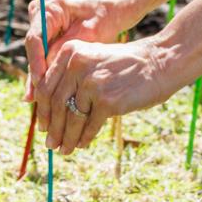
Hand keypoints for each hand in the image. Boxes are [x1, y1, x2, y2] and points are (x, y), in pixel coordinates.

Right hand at [23, 0, 138, 94]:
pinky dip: (50, 71)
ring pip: (39, 55)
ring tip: (40, 103)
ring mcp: (44, 23)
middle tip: (36, 101)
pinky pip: (47, 55)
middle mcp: (41, 13)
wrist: (118, 5)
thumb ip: (64, 52)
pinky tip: (49, 95)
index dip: (35, 64)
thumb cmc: (107, 14)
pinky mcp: (51, 33)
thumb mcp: (88, 34)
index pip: (35, 39)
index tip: (40, 84)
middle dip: (37, 75)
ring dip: (42, 77)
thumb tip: (44, 75)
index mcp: (48, 7)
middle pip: (34, 49)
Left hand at [34, 37, 180, 153]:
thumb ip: (72, 77)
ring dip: (66, 138)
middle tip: (50, 144)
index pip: (46, 86)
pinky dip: (84, 138)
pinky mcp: (107, 101)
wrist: (160, 63)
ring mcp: (92, 83)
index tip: (43, 126)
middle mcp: (77, 64)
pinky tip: (82, 144)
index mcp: (70, 52)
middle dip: (53, 129)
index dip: (42, 110)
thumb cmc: (126, 65)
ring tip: (64, 149)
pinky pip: (89, 126)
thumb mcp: (93, 60)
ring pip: (71, 118)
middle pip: (55, 104)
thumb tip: (50, 112)